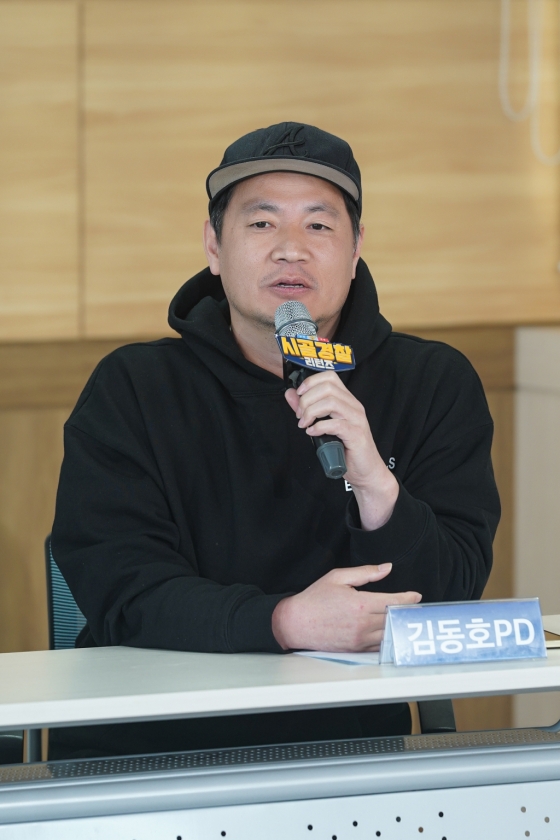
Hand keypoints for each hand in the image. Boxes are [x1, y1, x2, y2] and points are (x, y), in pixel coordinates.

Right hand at [271, 564, 421, 651]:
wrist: (295, 623)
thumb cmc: (314, 598)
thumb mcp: (338, 577)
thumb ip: (365, 573)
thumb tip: (386, 568)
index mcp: (359, 603)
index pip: (392, 602)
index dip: (407, 598)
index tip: (416, 596)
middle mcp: (362, 624)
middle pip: (394, 618)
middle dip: (407, 612)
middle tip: (415, 607)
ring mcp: (359, 639)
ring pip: (389, 634)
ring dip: (399, 626)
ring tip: (406, 619)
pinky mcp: (355, 649)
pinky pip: (379, 646)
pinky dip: (388, 640)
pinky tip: (392, 632)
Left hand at [284, 372, 398, 529]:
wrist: (366, 471)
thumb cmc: (346, 449)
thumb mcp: (322, 426)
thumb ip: (307, 408)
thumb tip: (290, 394)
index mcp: (347, 400)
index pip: (330, 377)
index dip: (311, 382)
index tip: (298, 395)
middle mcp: (353, 406)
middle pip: (327, 388)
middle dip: (307, 400)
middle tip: (300, 416)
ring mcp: (356, 419)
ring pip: (331, 402)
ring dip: (311, 412)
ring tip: (305, 424)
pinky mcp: (356, 434)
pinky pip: (335, 424)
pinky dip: (319, 427)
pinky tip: (313, 432)